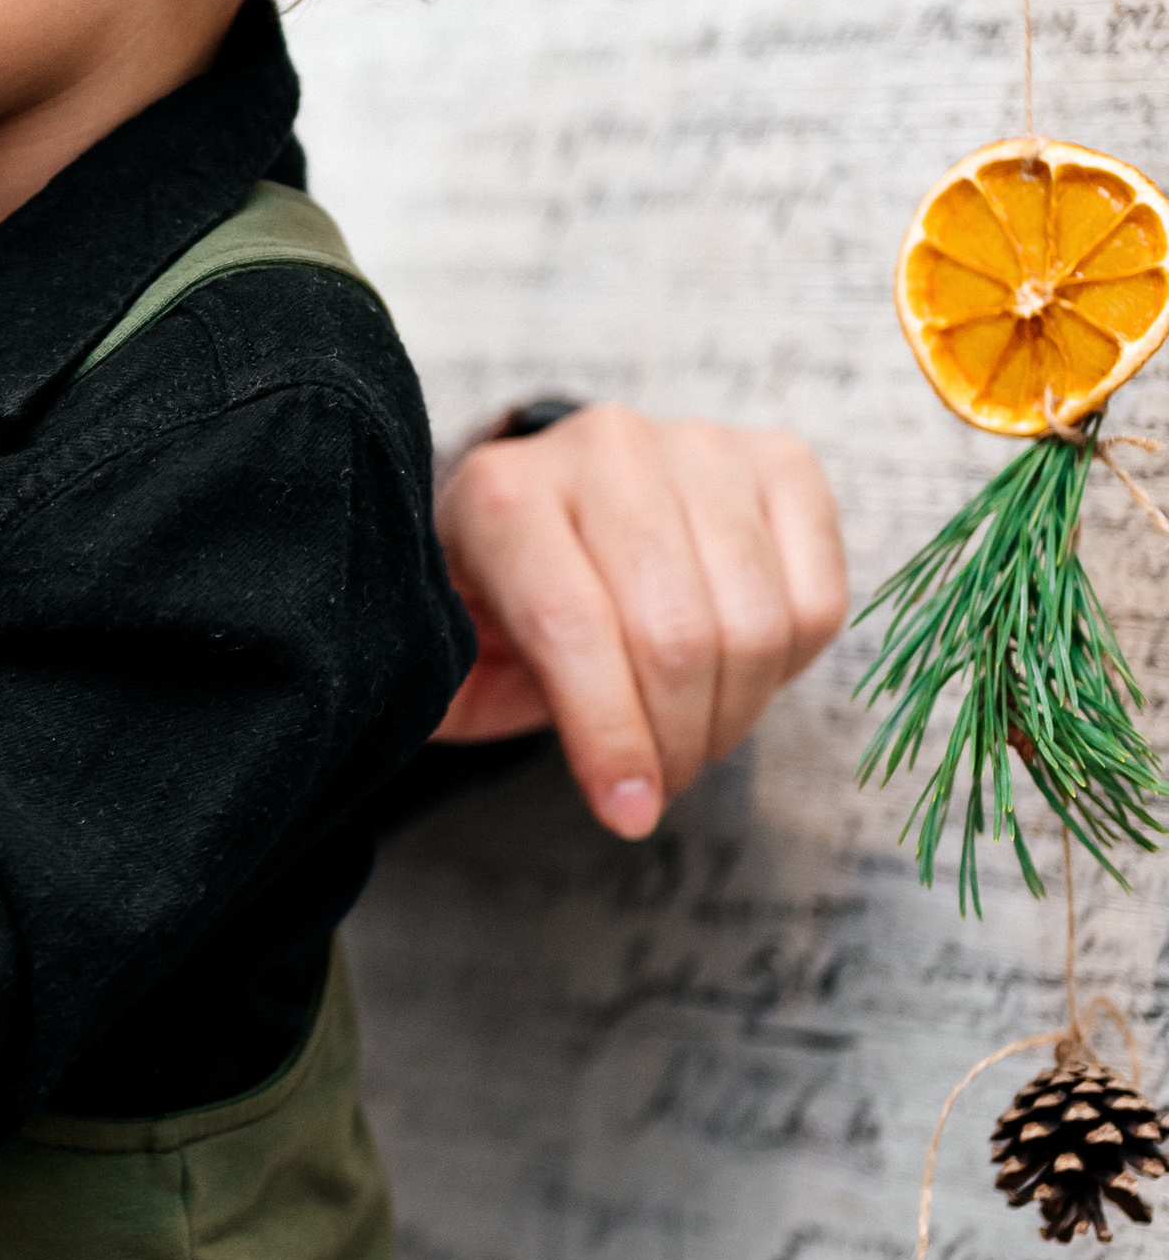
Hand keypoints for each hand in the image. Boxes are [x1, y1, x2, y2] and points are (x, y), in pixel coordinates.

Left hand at [432, 405, 845, 839]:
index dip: (609, 736)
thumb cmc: (492, 604)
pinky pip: (817, 602)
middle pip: (676, 634)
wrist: (546, 518)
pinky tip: (734, 677)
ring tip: (688, 738)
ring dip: (730, 717)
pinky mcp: (779, 462)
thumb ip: (450, 697)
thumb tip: (505, 745)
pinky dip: (784, 670)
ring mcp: (699, 446)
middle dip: (674, 743)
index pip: (572, 626)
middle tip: (655, 784)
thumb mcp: (442, 655)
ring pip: (754, 625)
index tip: (625, 813)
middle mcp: (604, 448)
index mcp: (501, 493)